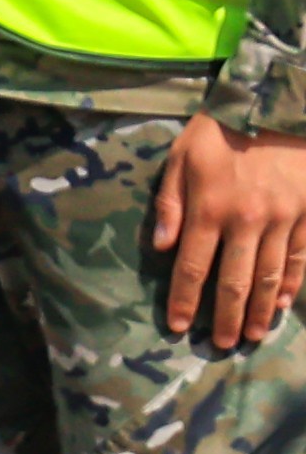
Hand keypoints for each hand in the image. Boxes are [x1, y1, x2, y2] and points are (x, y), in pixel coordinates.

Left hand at [156, 113, 305, 348]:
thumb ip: (170, 204)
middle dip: (226, 317)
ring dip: (260, 310)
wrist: (276, 108)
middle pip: (235, 281)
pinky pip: (298, 258)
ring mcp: (280, 220)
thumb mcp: (180, 158)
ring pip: (270, 276)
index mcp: (209, 209)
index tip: (179, 326)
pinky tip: (283, 306)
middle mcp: (246, 221)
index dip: (186, 300)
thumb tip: (162, 247)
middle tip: (221, 345)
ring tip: (252, 336)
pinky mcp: (305, 216)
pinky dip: (291, 285)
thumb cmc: (219, 132)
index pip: (193, 267)